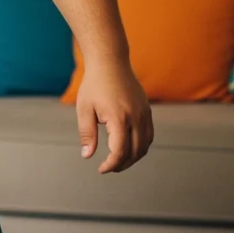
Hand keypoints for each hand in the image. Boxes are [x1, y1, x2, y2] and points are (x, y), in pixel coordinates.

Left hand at [76, 57, 153, 172]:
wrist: (110, 62)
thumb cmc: (94, 85)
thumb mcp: (84, 109)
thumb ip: (87, 134)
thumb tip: (87, 156)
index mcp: (119, 118)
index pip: (120, 151)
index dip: (111, 165)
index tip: (101, 169)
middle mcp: (136, 118)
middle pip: (135, 152)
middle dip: (123, 164)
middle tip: (109, 168)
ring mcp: (145, 114)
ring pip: (145, 145)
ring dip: (134, 157)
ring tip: (119, 161)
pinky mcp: (148, 111)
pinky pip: (149, 135)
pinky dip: (141, 146)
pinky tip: (129, 148)